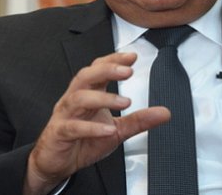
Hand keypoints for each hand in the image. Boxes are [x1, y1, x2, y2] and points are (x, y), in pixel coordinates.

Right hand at [23, 52, 169, 194]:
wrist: (57, 163)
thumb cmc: (83, 140)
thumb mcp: (117, 130)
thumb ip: (139, 120)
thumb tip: (164, 113)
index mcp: (88, 93)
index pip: (98, 69)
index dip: (114, 60)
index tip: (132, 57)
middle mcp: (75, 99)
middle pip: (86, 76)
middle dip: (107, 70)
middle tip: (128, 71)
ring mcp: (65, 115)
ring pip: (79, 98)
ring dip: (103, 98)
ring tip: (124, 102)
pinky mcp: (59, 133)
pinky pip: (73, 127)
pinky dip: (91, 127)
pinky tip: (108, 129)